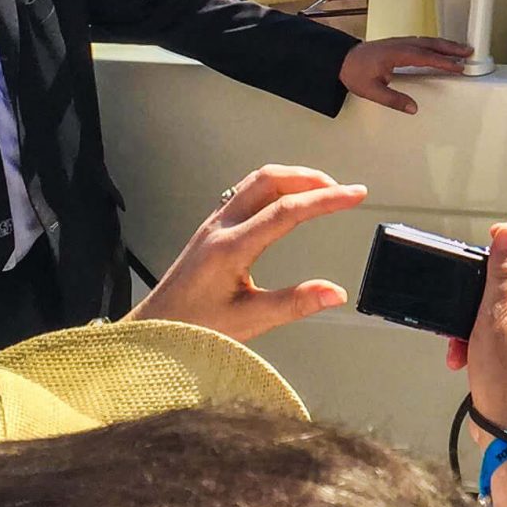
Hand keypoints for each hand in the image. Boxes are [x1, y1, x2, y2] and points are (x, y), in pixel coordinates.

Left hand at [130, 166, 368, 340]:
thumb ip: (293, 304)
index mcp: (230, 248)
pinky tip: (287, 197)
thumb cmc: (192, 328)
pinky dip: (275, 184)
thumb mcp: (247, 322)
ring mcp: (213, 224)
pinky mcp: (212, 228)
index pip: (286, 211)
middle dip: (311, 178)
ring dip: (292, 177)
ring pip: (256, 180)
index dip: (326, 200)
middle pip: (269, 180)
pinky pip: (246, 190)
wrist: (152, 329)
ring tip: (322, 188)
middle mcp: (220, 227)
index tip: (354, 195)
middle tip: (341, 189)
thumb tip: (334, 293)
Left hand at [338, 34, 473, 112]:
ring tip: (461, 50)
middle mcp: (400, 44)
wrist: (340, 59)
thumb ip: (393, 100)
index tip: (458, 66)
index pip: (425, 57)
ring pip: (427, 40)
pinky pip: (421, 41)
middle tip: (469, 52)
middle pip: (430, 44)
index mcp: (395, 54)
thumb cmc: (354, 73)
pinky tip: (441, 48)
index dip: (443, 61)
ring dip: (445, 44)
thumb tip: (413, 108)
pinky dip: (435, 44)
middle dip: (451, 48)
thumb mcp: (371, 91)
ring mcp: (399, 42)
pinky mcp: (398, 43)